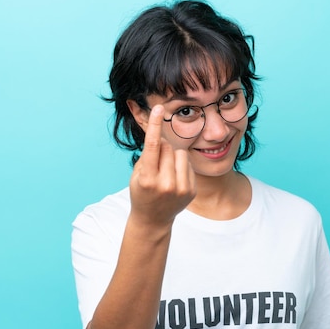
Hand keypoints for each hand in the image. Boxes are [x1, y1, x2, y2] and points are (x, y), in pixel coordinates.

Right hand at [129, 105, 196, 226]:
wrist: (153, 219)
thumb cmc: (142, 191)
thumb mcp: (138, 173)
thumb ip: (148, 153)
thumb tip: (160, 132)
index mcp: (147, 179)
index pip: (152, 146)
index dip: (154, 125)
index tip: (158, 109)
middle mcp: (165, 184)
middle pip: (168, 147)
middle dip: (161, 149)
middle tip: (156, 163)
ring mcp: (181, 189)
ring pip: (181, 153)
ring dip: (173, 156)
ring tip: (166, 171)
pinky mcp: (191, 191)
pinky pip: (189, 164)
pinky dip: (181, 166)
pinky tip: (175, 178)